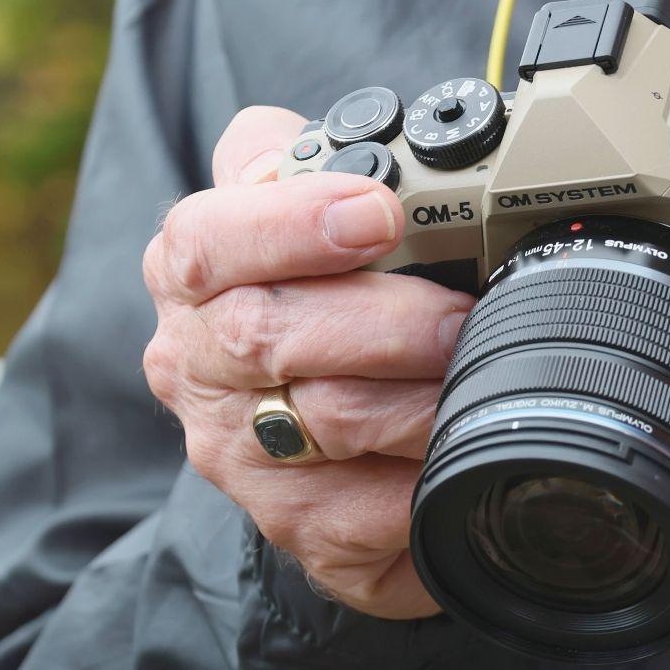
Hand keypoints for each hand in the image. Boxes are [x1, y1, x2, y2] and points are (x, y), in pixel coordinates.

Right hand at [140, 106, 472, 618]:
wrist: (320, 433)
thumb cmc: (319, 298)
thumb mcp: (294, 207)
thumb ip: (305, 155)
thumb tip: (374, 135)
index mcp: (191, 276)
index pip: (205, 244)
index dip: (289, 225)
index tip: (376, 213)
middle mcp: (199, 370)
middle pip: (267, 338)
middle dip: (383, 321)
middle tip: (457, 313)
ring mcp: (243, 461)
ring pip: (327, 427)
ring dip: (419, 397)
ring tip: (478, 370)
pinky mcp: (304, 534)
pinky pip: (369, 517)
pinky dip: (428, 479)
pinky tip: (466, 449)